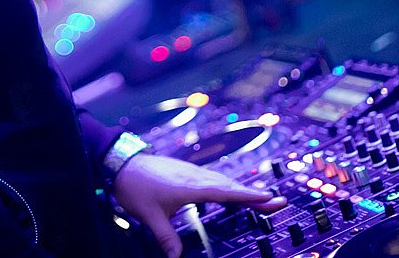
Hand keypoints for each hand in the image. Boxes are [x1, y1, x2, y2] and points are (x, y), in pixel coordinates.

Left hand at [113, 154, 285, 257]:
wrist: (121, 162)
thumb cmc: (135, 184)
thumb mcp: (149, 215)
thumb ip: (165, 237)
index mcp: (192, 186)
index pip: (227, 192)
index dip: (250, 196)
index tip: (271, 198)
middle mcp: (196, 177)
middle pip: (231, 186)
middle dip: (255, 194)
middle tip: (278, 201)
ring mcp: (192, 172)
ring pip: (223, 181)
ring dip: (243, 189)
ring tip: (260, 197)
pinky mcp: (186, 172)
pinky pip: (214, 179)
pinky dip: (228, 186)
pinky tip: (229, 191)